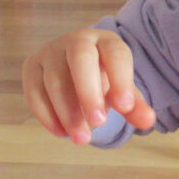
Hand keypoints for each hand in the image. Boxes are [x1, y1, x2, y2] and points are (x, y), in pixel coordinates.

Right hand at [22, 28, 155, 143]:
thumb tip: (148, 121)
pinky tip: (62, 132)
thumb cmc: (103, 79)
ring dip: (68, 113)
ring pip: (55, 80)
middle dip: (89, 92)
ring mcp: (50, 52)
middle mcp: (76, 40)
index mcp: (105, 41)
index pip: (115, 54)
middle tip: (99, 124)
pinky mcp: (30, 68)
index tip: (125, 108)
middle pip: (80, 58)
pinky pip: (34, 92)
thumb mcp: (121, 89)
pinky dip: (47, 115)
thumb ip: (134, 105)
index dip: (121, 80)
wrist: (74, 67)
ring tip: (82, 138)